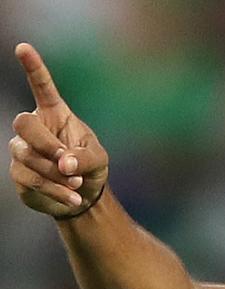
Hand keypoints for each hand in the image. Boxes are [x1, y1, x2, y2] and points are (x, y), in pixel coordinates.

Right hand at [8, 42, 107, 217]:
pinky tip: (72, 196)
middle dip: (45, 144)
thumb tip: (64, 163)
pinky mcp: (19, 174)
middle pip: (23, 124)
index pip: (41, 87)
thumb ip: (85, 157)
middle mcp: (34, 128)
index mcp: (54, 114)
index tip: (23, 48)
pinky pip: (30, 179)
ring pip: (26, 156)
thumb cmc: (90, 168)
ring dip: (55, 174)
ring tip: (77, 184)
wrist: (83, 196)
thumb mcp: (98, 160)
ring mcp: (22, 151)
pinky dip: (55, 190)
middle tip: (67, 162)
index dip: (33, 68)